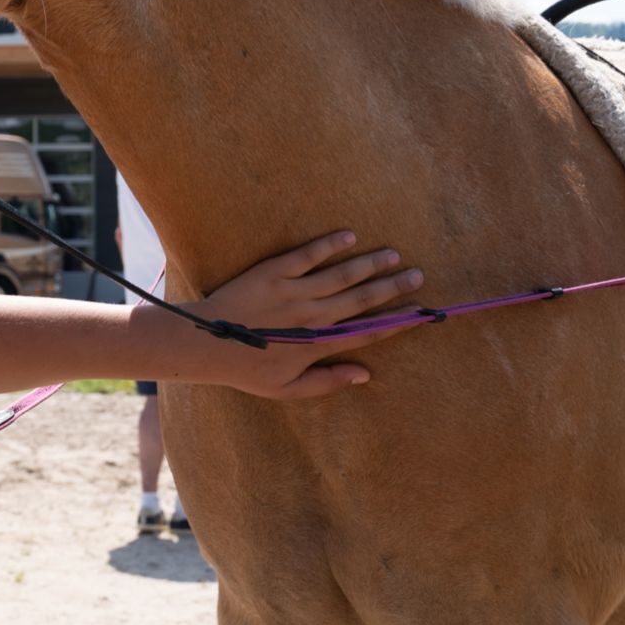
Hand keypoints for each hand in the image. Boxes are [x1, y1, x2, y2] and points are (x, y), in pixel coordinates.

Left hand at [182, 231, 422, 399]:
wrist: (205, 344)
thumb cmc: (245, 369)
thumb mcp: (286, 390)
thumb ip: (328, 382)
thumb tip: (366, 375)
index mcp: (318, 346)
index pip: (368, 332)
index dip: (397, 322)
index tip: (420, 313)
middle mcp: (312, 317)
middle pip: (363, 300)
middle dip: (394, 287)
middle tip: (419, 276)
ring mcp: (294, 292)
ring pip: (342, 275)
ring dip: (371, 264)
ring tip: (393, 254)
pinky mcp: (272, 272)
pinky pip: (307, 255)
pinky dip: (329, 245)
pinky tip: (349, 235)